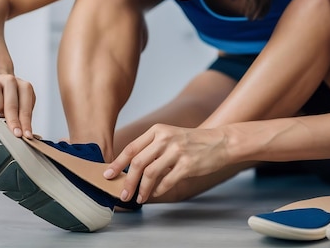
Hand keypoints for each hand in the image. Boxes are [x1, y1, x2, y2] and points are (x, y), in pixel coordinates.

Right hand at [0, 63, 35, 137]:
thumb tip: (23, 131)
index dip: (26, 122)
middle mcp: (9, 80)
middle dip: (14, 120)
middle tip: (15, 134)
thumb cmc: (8, 90)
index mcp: (23, 85)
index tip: (26, 135)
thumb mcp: (19, 98)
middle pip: (12, 101)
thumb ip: (22, 112)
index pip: (26, 105)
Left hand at [104, 123, 228, 203]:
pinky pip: (167, 181)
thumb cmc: (192, 142)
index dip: (118, 163)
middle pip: (138, 162)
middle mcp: (166, 138)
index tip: (108, 175)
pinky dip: (158, 190)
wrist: (221, 142)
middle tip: (123, 194)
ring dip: (142, 189)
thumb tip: (130, 168)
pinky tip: (156, 193)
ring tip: (139, 198)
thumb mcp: (170, 137)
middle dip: (127, 181)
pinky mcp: (188, 164)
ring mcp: (177, 151)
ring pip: (150, 173)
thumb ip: (152, 148)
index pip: (132, 148)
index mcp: (158, 130)